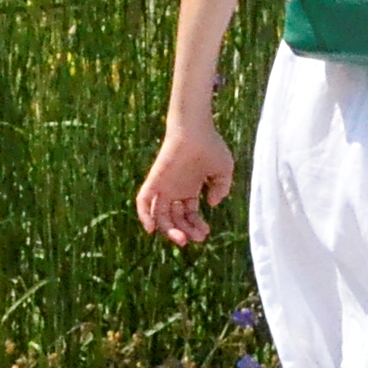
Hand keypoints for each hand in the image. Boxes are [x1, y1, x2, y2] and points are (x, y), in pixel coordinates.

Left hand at [136, 118, 236, 243]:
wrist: (195, 129)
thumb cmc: (211, 145)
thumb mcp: (223, 171)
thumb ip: (222, 189)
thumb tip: (212, 204)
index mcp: (189, 188)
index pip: (188, 215)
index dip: (196, 226)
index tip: (206, 232)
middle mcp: (175, 189)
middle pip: (175, 218)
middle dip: (185, 231)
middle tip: (196, 239)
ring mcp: (164, 186)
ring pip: (160, 215)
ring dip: (169, 230)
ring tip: (181, 238)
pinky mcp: (154, 180)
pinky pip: (144, 200)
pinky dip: (144, 215)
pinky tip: (151, 229)